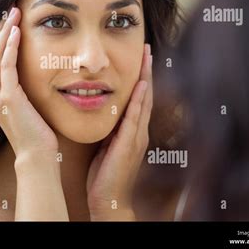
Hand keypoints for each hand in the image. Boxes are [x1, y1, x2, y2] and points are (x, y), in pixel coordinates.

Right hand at [0, 7, 58, 158]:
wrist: (36, 152)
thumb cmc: (34, 127)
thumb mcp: (24, 100)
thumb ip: (19, 83)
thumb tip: (27, 64)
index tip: (9, 17)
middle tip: (11, 7)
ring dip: (5, 31)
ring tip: (13, 12)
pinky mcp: (7, 97)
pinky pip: (6, 65)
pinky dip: (9, 46)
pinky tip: (17, 32)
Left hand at [86, 44, 152, 220]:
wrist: (109, 200)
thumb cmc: (105, 174)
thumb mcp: (106, 146)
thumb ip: (109, 129)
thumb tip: (102, 112)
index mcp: (132, 131)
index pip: (138, 98)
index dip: (140, 77)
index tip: (140, 58)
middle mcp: (138, 131)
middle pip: (145, 95)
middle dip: (147, 71)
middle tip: (146, 49)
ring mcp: (136, 137)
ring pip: (143, 102)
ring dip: (146, 79)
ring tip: (147, 58)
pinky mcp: (129, 144)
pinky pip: (135, 119)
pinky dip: (139, 102)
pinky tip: (141, 86)